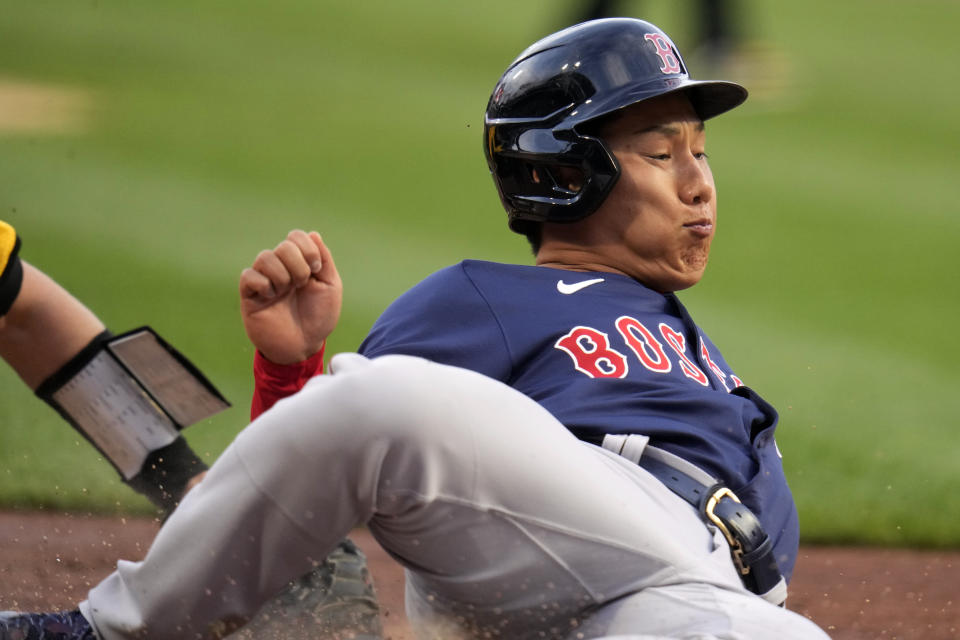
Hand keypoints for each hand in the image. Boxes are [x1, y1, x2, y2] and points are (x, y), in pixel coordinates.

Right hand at [239, 230, 341, 363]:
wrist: (304, 346)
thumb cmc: (319, 318)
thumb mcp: (330, 287)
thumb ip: (324, 260)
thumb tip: (314, 234)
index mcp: (299, 263)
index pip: (296, 236)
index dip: (307, 248)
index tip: (316, 269)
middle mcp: (280, 268)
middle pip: (283, 245)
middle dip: (298, 264)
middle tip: (302, 283)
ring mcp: (264, 280)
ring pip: (265, 257)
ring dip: (282, 275)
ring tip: (286, 292)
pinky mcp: (249, 295)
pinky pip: (248, 276)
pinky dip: (264, 284)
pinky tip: (272, 297)